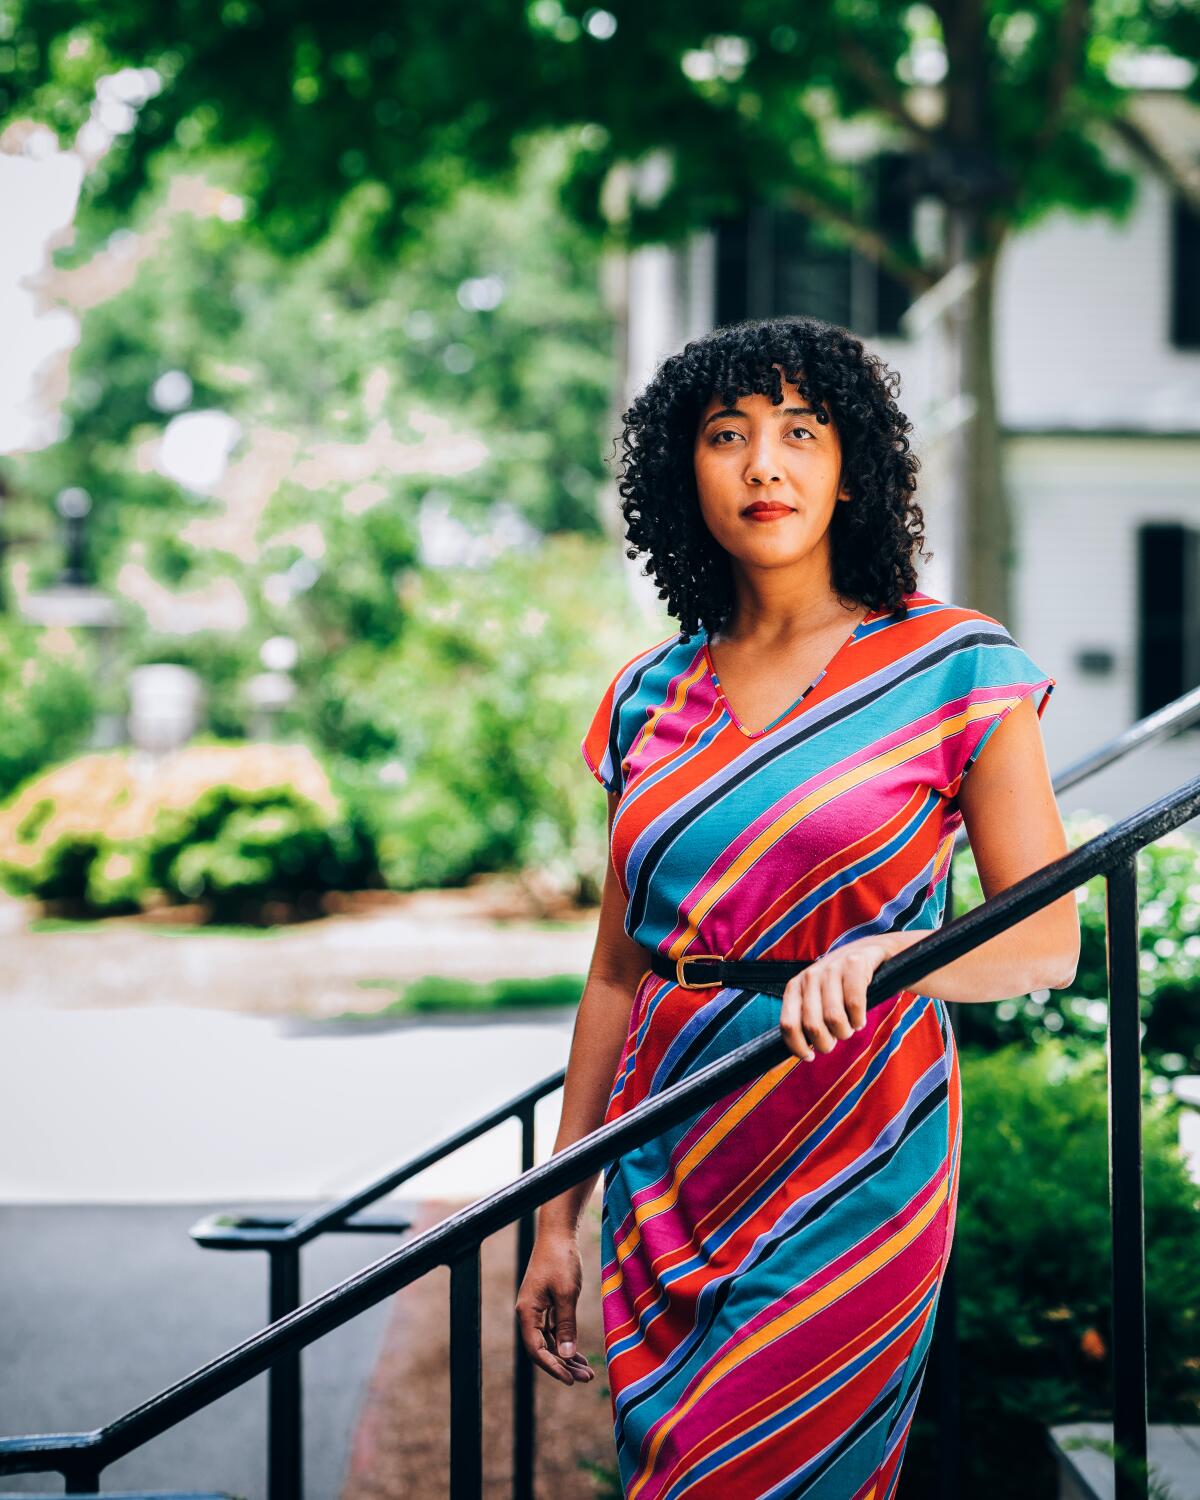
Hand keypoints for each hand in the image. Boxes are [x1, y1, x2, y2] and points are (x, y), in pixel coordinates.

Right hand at [515, 1229, 595, 1386]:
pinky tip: (579, 1355)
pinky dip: (566, 1342)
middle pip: (543, 1349)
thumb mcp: (566, 1294)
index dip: (553, 1367)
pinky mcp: (547, 1305)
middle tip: (586, 1378)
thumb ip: (566, 1325)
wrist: (558, 1233)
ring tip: (586, 1372)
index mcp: (527, 1312)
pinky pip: (554, 1331)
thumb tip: (565, 1356)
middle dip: (563, 1366)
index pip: (536, 1349)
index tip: (570, 1380)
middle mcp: (529, 1314)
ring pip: (550, 1342)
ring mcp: (537, 1310)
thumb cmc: (561, 1260)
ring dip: (566, 1357)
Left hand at [779, 932, 926, 1061]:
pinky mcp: (853, 964)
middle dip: (826, 1043)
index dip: (798, 1047)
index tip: (809, 1056)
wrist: (868, 951)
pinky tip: (859, 1018)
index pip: (788, 1025)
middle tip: (835, 1039)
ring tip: (849, 1027)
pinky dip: (859, 1018)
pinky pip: (854, 1004)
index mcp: (795, 987)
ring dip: (845, 1032)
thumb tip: (801, 1052)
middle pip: (813, 1026)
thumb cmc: (839, 985)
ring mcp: (831, 969)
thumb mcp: (816, 997)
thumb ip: (806, 1018)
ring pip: (834, 1018)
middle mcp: (809, 977)